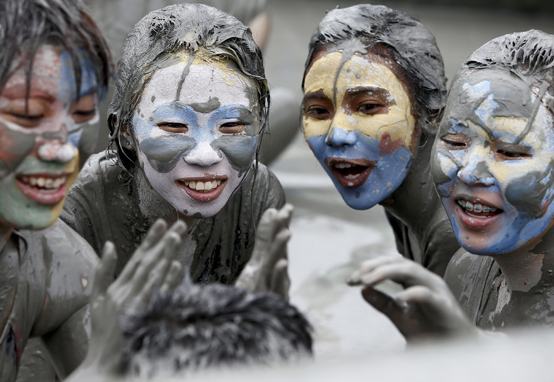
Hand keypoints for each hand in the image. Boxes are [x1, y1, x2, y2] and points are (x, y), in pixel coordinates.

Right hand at [85, 219, 186, 375]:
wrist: (104, 362)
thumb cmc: (103, 330)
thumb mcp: (97, 299)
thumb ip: (102, 271)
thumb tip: (108, 244)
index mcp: (119, 286)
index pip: (138, 257)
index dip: (150, 239)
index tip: (162, 222)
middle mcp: (127, 291)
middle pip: (149, 262)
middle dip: (164, 241)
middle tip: (180, 224)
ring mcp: (134, 303)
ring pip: (153, 274)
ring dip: (166, 254)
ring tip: (177, 236)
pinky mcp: (142, 316)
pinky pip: (156, 295)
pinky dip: (165, 280)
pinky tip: (175, 266)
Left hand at [235, 204, 292, 299]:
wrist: (263, 322)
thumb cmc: (261, 291)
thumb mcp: (258, 263)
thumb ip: (265, 238)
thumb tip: (271, 211)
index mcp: (272, 260)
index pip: (276, 238)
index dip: (281, 223)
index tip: (287, 207)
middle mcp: (277, 271)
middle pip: (279, 247)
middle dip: (283, 229)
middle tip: (286, 211)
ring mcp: (276, 284)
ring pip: (278, 264)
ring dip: (282, 248)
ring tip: (286, 233)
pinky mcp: (273, 298)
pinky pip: (276, 285)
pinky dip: (279, 275)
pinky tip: (282, 264)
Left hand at [347, 254, 478, 342]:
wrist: (456, 350)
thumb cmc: (428, 329)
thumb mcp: (400, 316)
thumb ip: (383, 303)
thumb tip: (362, 290)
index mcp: (415, 280)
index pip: (390, 264)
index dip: (369, 268)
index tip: (350, 281)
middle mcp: (426, 280)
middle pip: (399, 262)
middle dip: (376, 266)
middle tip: (358, 277)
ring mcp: (437, 292)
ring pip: (412, 271)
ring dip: (386, 272)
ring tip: (368, 281)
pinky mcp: (445, 308)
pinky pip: (428, 295)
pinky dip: (412, 293)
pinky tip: (398, 297)